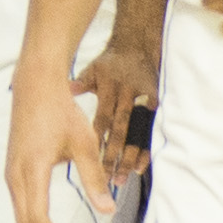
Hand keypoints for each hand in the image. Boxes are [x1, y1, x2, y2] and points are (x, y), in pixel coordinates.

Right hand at [4, 53, 108, 222]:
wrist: (35, 86)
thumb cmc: (60, 111)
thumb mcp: (84, 144)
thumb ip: (94, 178)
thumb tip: (108, 210)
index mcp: (31, 173)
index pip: (38, 221)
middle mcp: (15, 178)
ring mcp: (11, 176)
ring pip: (20, 220)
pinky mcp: (13, 172)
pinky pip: (20, 208)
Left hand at [77, 24, 159, 184]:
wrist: (138, 44)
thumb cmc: (110, 62)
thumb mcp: (92, 69)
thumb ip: (80, 84)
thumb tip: (66, 90)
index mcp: (108, 88)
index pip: (102, 119)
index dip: (98, 141)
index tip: (93, 161)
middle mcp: (127, 95)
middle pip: (120, 130)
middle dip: (114, 155)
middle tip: (108, 177)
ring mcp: (143, 101)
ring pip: (137, 133)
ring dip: (130, 157)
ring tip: (123, 178)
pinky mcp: (155, 104)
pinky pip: (150, 131)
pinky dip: (145, 149)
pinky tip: (140, 167)